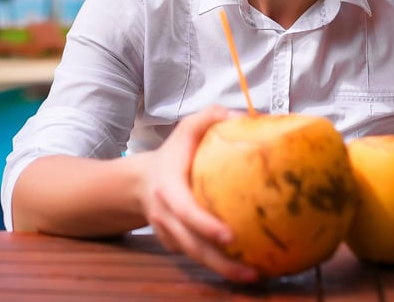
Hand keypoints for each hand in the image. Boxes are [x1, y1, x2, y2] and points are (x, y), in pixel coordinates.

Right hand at [138, 105, 257, 282]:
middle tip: (252, 272)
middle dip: (221, 263)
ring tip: (254, 276)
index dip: (205, 225)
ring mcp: (169, 234)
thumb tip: (244, 117)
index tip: (229, 236)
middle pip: (192, 246)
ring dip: (224, 271)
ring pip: (196, 258)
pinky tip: (245, 268)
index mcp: (169, 188)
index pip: (185, 211)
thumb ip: (210, 117)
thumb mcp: (186, 129)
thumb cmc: (173, 154)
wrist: (139, 182)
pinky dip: (219, 266)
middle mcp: (166, 216)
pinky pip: (197, 257)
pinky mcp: (176, 244)